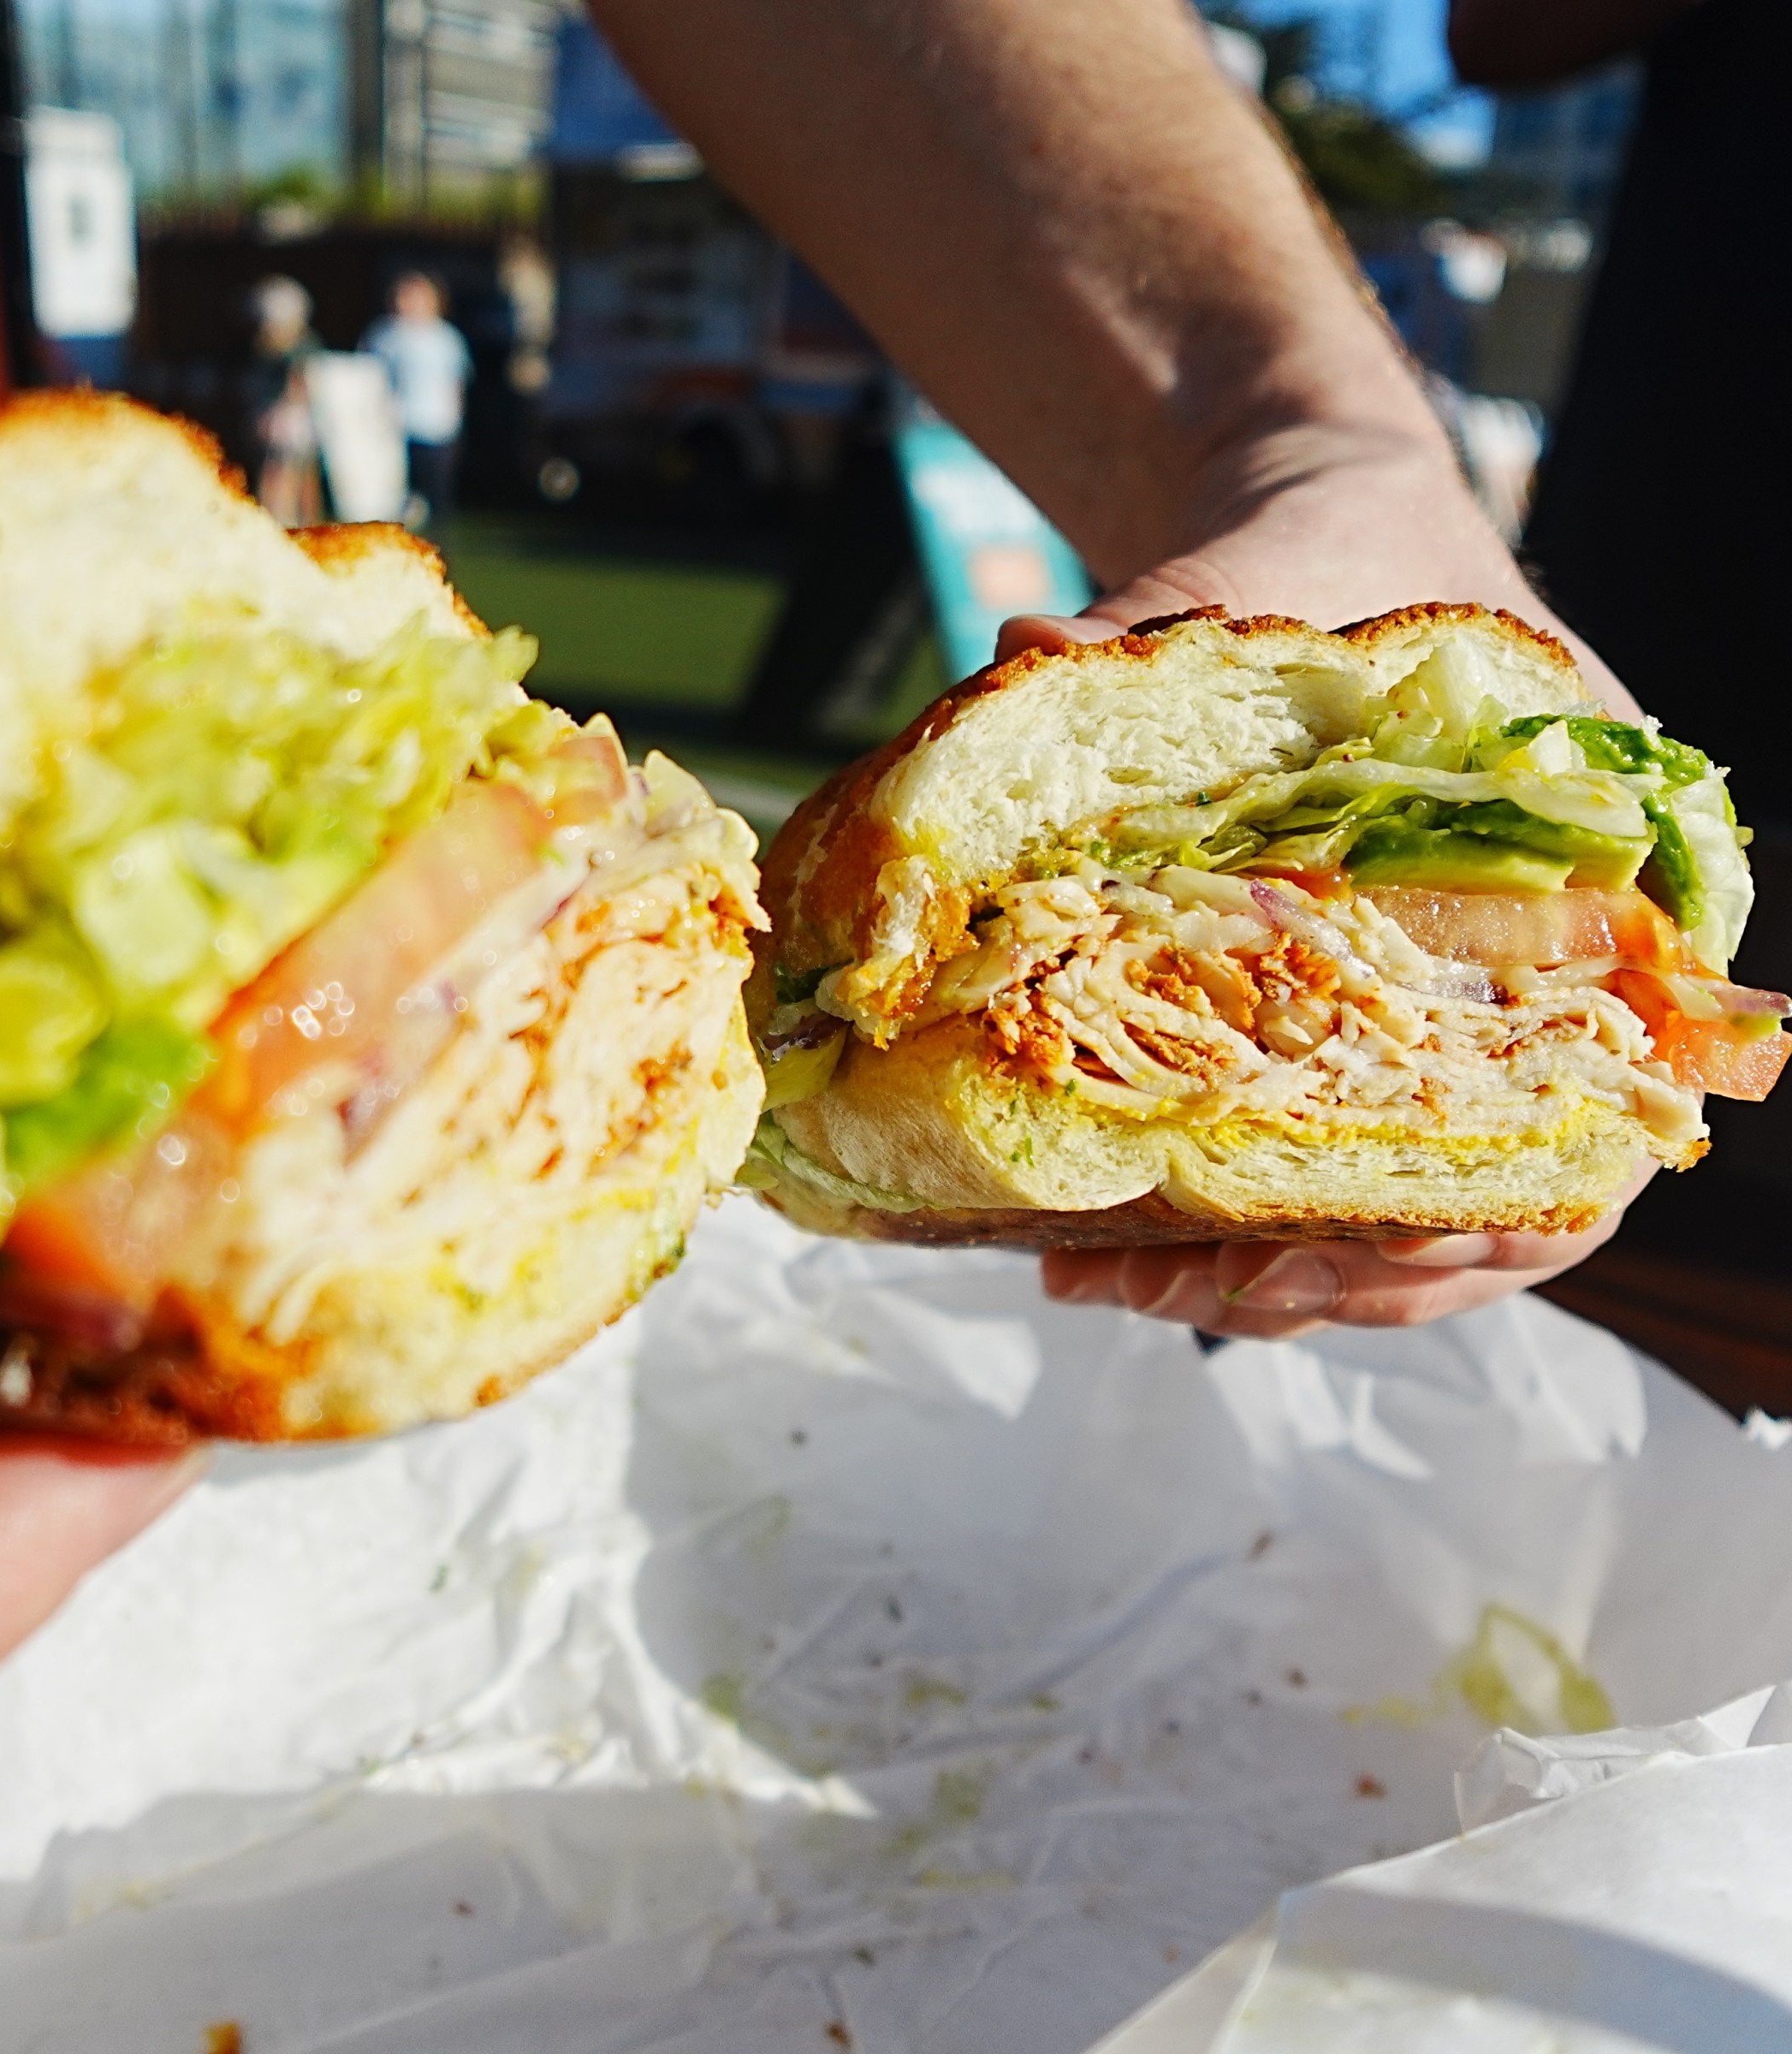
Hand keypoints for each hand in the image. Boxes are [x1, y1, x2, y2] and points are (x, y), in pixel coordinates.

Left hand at [1000, 415, 1648, 1334]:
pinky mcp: (1361, 1021)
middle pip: (1485, 1209)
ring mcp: (1456, 1012)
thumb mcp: (1280, 581)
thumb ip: (1170, 629)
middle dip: (1324, 1276)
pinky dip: (1233, 1216)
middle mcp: (1552, 979)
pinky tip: (1104, 1237)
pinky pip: (1327, 1160)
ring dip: (1262, 1273)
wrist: (1336, 523)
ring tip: (1101, 1282)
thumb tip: (1020, 657)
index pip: (1585, 1123)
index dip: (1462, 1230)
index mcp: (1603, 889)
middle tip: (1156, 1290)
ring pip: (1401, 1211)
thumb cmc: (1352, 554)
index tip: (1304, 1260)